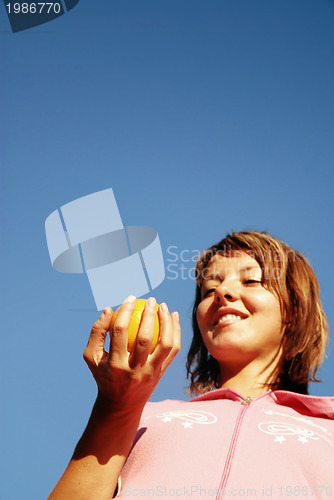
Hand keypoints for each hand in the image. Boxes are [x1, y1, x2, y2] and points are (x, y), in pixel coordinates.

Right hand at [83, 296, 180, 414]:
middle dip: (149, 315)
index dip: (124, 311)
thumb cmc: (104, 374)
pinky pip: (173, 350)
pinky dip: (176, 331)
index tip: (129, 298)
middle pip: (144, 338)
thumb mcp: (91, 357)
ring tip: (164, 306)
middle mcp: (134, 370)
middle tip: (150, 300)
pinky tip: (173, 316)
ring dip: (167, 322)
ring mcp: (151, 373)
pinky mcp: (162, 373)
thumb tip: (109, 309)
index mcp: (115, 365)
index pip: (119, 332)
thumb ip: (97, 332)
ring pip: (165, 344)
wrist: (121, 405)